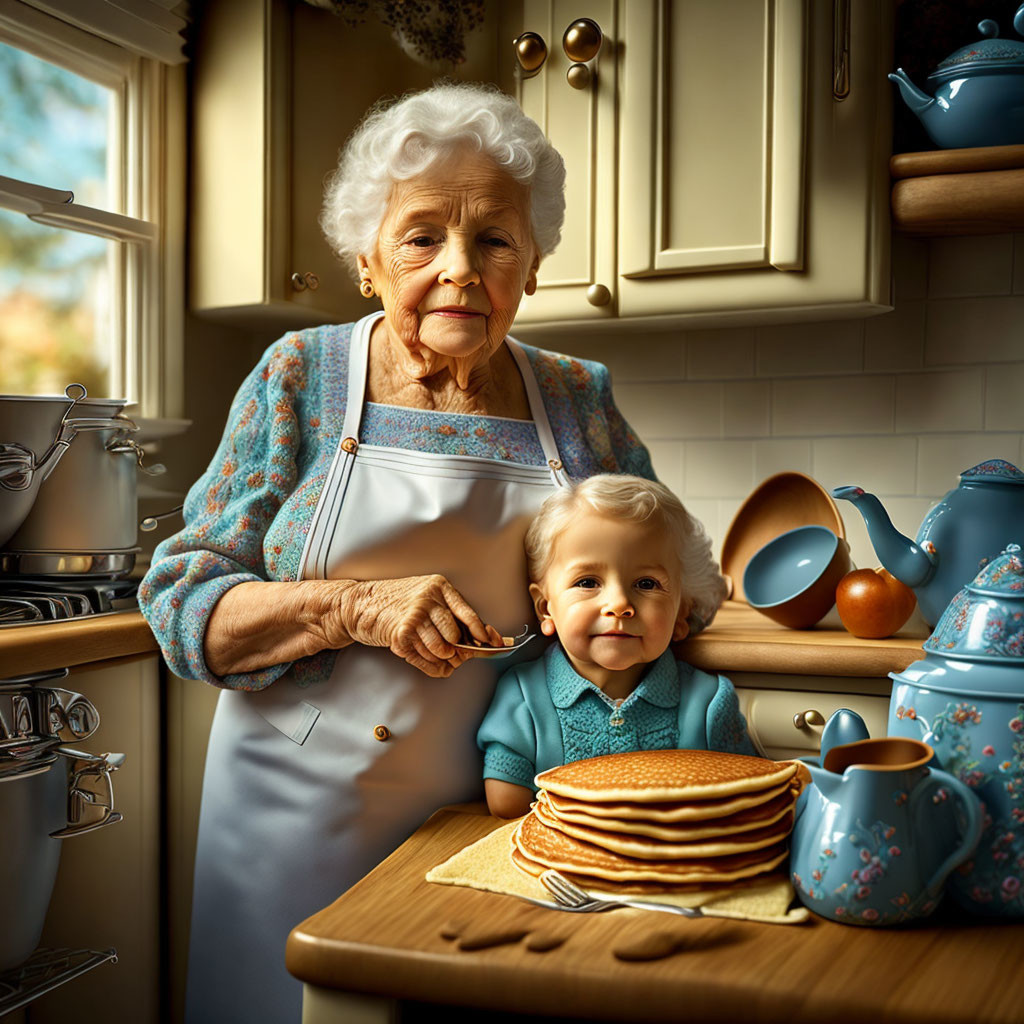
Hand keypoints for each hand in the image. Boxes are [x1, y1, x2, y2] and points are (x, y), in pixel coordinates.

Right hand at [321, 574, 502, 677]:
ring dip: (442, 660)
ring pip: (441, 649)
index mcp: (439, 587)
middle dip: (459, 652)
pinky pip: (423, 658)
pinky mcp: (400, 633)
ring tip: (439, 658)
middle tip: (456, 657)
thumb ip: (450, 615)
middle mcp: (428, 598)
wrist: (358, 605)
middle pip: (456, 636)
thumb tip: (480, 638)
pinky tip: (428, 662)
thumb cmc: (395, 602)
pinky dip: (429, 666)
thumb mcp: (426, 599)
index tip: (494, 645)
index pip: (469, 614)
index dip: (482, 633)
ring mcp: (413, 615)